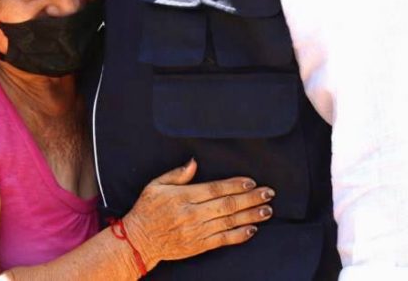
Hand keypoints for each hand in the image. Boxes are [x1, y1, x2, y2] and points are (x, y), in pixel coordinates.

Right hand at [123, 159, 273, 270]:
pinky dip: (239, 235)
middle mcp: (191, 214)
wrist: (139, 240)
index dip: (234, 185)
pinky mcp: (199, 245)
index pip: (214, 189)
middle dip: (250, 199)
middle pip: (227, 205)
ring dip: (250, 216)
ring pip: (229, 222)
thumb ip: (177, 174)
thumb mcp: (155, 185)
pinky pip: (223, 240)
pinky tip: (252, 229)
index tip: (251, 182)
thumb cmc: (147, 210)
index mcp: (182, 197)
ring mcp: (196, 231)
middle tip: (269, 193)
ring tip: (267, 210)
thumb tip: (194, 163)